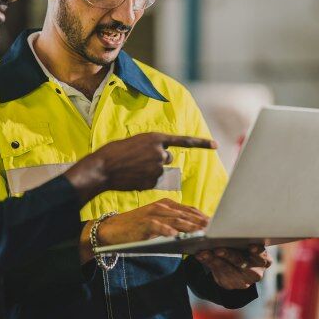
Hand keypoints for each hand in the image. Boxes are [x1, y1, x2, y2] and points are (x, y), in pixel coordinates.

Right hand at [64, 133, 215, 202]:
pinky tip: (133, 177)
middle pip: (168, 157)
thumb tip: (163, 157)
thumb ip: (152, 147)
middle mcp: (160, 152)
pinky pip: (154, 181)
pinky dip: (145, 180)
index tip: (215, 145)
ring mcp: (157, 167)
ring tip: (133, 168)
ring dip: (151, 170)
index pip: (184, 140)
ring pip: (161, 170)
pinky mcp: (152, 181)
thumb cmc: (115, 152)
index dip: (201, 143)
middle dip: (159, 159)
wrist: (103, 168)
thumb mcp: (136, 142)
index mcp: (156, 137)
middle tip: (140, 160)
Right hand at [78, 199, 209, 262]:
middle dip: (200, 222)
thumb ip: (174, 225)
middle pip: (185, 214)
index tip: (217, 224)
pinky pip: (158, 227)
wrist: (112, 229)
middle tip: (215, 229)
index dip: (202, 216)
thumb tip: (193, 234)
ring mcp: (152, 214)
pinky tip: (176, 236)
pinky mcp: (143, 223)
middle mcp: (161, 207)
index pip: (189, 210)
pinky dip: (167, 231)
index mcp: (166, 204)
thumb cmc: (137, 228)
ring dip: (189, 227)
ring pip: (175, 219)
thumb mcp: (157, 223)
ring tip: (201, 232)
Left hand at [195, 245, 270, 289]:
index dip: (257, 251)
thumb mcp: (247, 244)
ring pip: (227, 269)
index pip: (262, 256)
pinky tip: (201, 255)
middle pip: (241, 262)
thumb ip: (242, 238)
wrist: (239, 267)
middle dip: (229, 254)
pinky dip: (208, 262)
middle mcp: (255, 272)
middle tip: (218, 249)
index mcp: (263, 260)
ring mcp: (243, 280)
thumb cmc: (244, 249)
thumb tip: (227, 224)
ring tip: (204, 252)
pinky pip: (217, 273)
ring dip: (214, 259)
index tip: (250, 246)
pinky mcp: (230, 284)